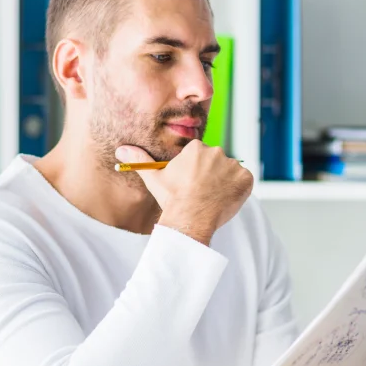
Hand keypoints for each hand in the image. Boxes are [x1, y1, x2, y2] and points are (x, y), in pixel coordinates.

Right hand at [115, 141, 252, 244]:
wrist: (190, 217)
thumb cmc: (172, 198)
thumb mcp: (154, 178)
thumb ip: (140, 160)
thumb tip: (120, 151)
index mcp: (196, 148)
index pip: (200, 157)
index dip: (196, 173)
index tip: (192, 185)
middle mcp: (216, 152)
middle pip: (216, 163)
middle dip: (211, 176)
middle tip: (202, 194)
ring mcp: (232, 165)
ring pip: (230, 172)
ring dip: (225, 183)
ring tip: (212, 198)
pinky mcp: (245, 178)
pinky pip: (244, 182)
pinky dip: (238, 190)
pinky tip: (225, 200)